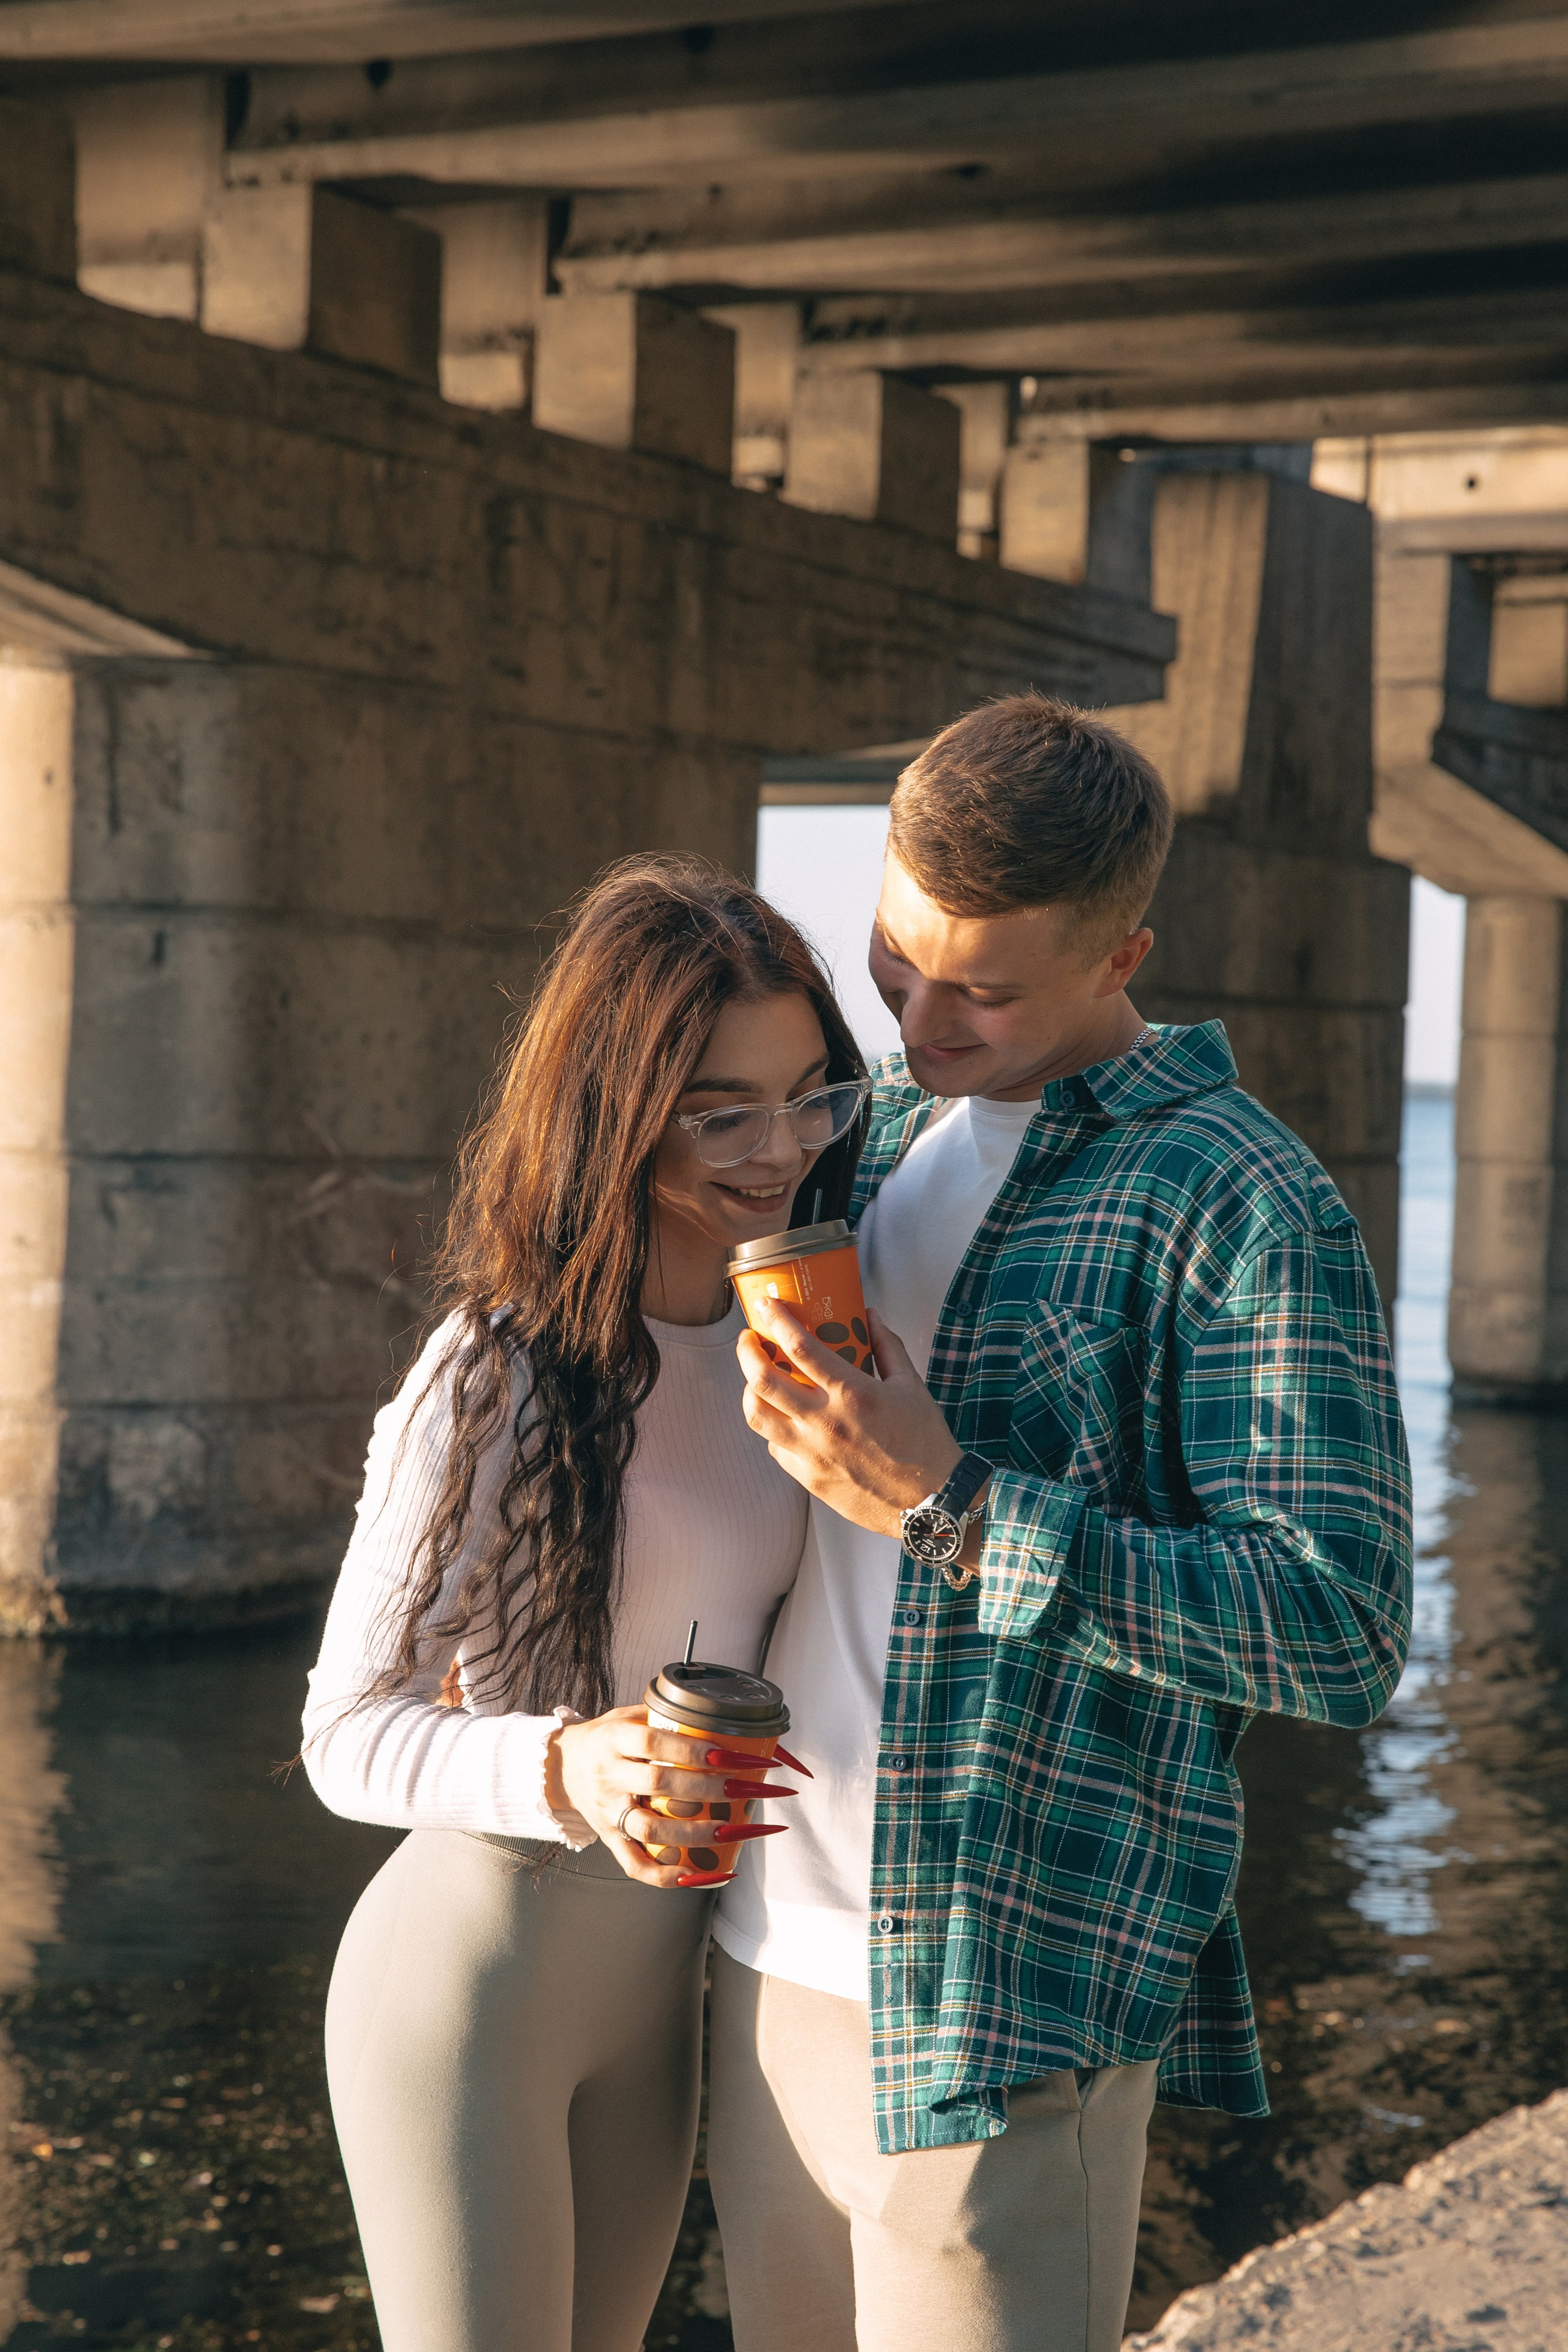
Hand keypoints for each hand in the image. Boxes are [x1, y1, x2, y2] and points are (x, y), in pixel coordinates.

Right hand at [545, 1706, 791, 1886]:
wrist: (562, 1766)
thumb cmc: (607, 1738)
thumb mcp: (628, 1715)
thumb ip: (665, 1716)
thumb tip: (722, 1719)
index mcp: (614, 1739)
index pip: (654, 1742)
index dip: (692, 1749)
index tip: (729, 1754)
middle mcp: (609, 1776)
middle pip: (659, 1785)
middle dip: (708, 1788)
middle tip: (744, 1788)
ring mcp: (608, 1811)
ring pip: (650, 1829)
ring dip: (694, 1833)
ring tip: (730, 1829)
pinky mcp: (608, 1838)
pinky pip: (633, 1864)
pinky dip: (663, 1876)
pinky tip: (693, 1874)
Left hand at [737, 1300, 964, 1536]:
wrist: (932, 1502)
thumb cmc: (925, 1444)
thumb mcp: (912, 1386)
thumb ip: (887, 1346)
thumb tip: (869, 1316)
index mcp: (853, 1393)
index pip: (801, 1347)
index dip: (776, 1319)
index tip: (766, 1305)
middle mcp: (826, 1422)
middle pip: (763, 1379)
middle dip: (747, 1351)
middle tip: (749, 1340)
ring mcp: (812, 1452)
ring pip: (757, 1415)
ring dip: (748, 1390)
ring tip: (755, 1378)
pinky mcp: (808, 1478)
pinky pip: (774, 1447)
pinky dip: (772, 1427)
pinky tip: (782, 1418)